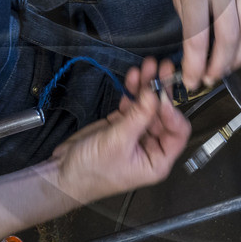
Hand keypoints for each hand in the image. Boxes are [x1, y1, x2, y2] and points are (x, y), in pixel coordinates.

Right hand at [52, 58, 190, 203]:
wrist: (62, 174)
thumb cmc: (91, 172)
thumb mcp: (118, 143)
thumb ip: (138, 117)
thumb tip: (155, 94)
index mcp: (157, 161)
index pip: (178, 132)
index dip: (173, 112)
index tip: (162, 95)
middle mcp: (151, 147)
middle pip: (163, 114)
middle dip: (160, 92)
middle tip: (160, 70)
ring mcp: (136, 134)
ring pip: (148, 106)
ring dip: (147, 87)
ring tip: (146, 67)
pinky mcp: (121, 125)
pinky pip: (133, 105)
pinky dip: (133, 92)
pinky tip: (134, 78)